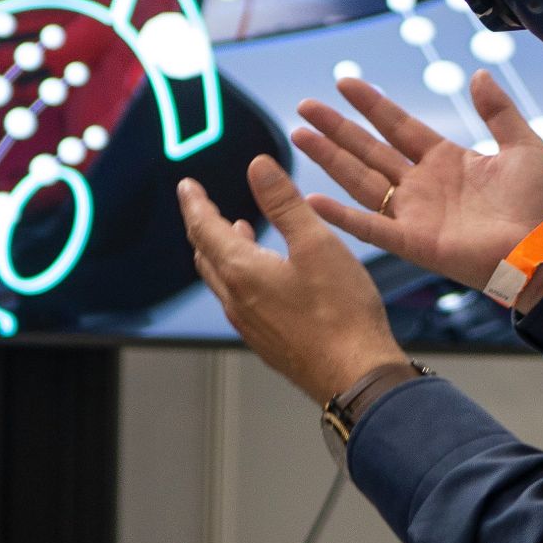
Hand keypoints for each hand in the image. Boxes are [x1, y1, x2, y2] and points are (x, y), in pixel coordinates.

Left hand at [179, 157, 406, 401]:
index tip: (187, 187)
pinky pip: (238, 300)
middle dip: (203, 225)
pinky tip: (263, 273)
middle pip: (206, 254)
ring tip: (236, 230)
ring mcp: (249, 325)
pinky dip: (238, 275)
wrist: (356, 375)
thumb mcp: (316, 243)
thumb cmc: (341, 313)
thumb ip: (284, 202)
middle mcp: (236, 300)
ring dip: (221, 250)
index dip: (194, 203)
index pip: (204, 228)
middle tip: (203, 205)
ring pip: (221, 279)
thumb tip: (258, 167)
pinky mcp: (266, 341)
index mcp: (242, 271)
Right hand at [290, 70, 542, 292]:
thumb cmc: (540, 202)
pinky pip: (369, 227)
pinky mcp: (412, 242)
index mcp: (445, 160)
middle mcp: (422, 185)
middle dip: (336, 128)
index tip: (344, 82)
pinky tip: (312, 200)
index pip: (398, 125)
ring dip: (329, 159)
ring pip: (360, 180)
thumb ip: (497, 110)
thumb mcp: (523, 144)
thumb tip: (478, 74)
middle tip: (305, 107)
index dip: (371, 104)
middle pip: (368, 149)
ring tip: (299, 136)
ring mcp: (413, 213)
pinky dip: (340, 216)